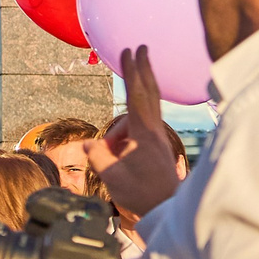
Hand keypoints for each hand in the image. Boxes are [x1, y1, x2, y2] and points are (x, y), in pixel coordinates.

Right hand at [87, 47, 183, 219]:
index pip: (136, 95)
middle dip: (143, 69)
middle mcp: (155, 131)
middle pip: (149, 92)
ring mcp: (158, 139)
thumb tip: (90, 144)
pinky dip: (128, 129)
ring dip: (123, 123)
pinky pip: (142, 127)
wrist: (168, 211)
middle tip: (140, 47)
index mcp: (144, 134)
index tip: (129, 51)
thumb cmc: (143, 195)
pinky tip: (119, 148)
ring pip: (143, 114)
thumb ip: (100, 158)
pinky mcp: (158, 148)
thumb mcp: (113, 178)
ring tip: (109, 152)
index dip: (132, 71)